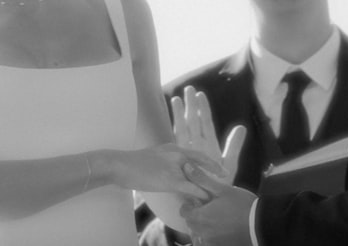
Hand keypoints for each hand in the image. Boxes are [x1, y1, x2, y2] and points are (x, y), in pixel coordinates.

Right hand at [108, 144, 225, 199]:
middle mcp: (177, 153)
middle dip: (215, 168)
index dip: (208, 160)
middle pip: (202, 161)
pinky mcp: (171, 179)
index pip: (195, 153)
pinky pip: (190, 188)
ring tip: (218, 192)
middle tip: (227, 174)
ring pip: (198, 176)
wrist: (119, 165)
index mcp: (173, 148)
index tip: (218, 165)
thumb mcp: (152, 158)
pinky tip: (205, 200)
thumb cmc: (132, 164)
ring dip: (207, 184)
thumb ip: (164, 162)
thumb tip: (167, 171)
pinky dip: (199, 194)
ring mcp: (175, 166)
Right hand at [171, 86, 246, 185]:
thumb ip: (234, 146)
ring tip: (177, 98)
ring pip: (184, 128)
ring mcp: (185, 153)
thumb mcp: (228, 164)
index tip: (200, 95)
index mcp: (207, 146)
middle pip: (193, 121)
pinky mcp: (178, 164)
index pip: (206, 123)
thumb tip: (242, 127)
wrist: (204, 201)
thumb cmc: (216, 184)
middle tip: (189, 88)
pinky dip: (174, 130)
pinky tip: (172, 120)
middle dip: (191, 105)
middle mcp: (195, 147)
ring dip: (181, 114)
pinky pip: (177, 143)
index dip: (204, 109)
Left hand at [180, 163, 255, 245]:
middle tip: (212, 206)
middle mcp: (202, 232)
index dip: (191, 204)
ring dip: (205, 225)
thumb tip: (186, 166)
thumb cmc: (241, 204)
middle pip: (192, 223)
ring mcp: (211, 242)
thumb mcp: (222, 189)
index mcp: (200, 217)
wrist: (261, 224)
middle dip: (197, 215)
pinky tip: (225, 227)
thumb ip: (202, 179)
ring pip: (201, 232)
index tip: (202, 199)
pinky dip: (213, 234)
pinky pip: (210, 240)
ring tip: (220, 216)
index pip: (184, 211)